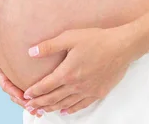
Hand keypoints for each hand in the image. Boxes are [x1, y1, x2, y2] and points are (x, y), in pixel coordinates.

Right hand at [0, 38, 42, 117]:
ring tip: (39, 111)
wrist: (15, 30)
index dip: (12, 90)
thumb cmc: (0, 35)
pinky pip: (29, 90)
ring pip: (21, 95)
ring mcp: (15, 78)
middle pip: (14, 93)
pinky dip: (35, 98)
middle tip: (32, 107)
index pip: (4, 82)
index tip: (22, 96)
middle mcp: (7, 76)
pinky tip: (43, 105)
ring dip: (29, 104)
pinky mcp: (24, 77)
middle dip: (22, 102)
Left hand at [21, 24, 141, 115]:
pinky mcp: (99, 92)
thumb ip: (49, 46)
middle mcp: (76, 85)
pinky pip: (81, 105)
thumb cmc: (96, 39)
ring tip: (43, 110)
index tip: (26, 95)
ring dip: (52, 108)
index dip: (34, 92)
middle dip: (40, 103)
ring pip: (66, 103)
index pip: (46, 86)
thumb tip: (31, 52)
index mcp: (67, 72)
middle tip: (30, 107)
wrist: (122, 47)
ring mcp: (88, 91)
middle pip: (54, 98)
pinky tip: (65, 110)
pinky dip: (71, 109)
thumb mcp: (69, 37)